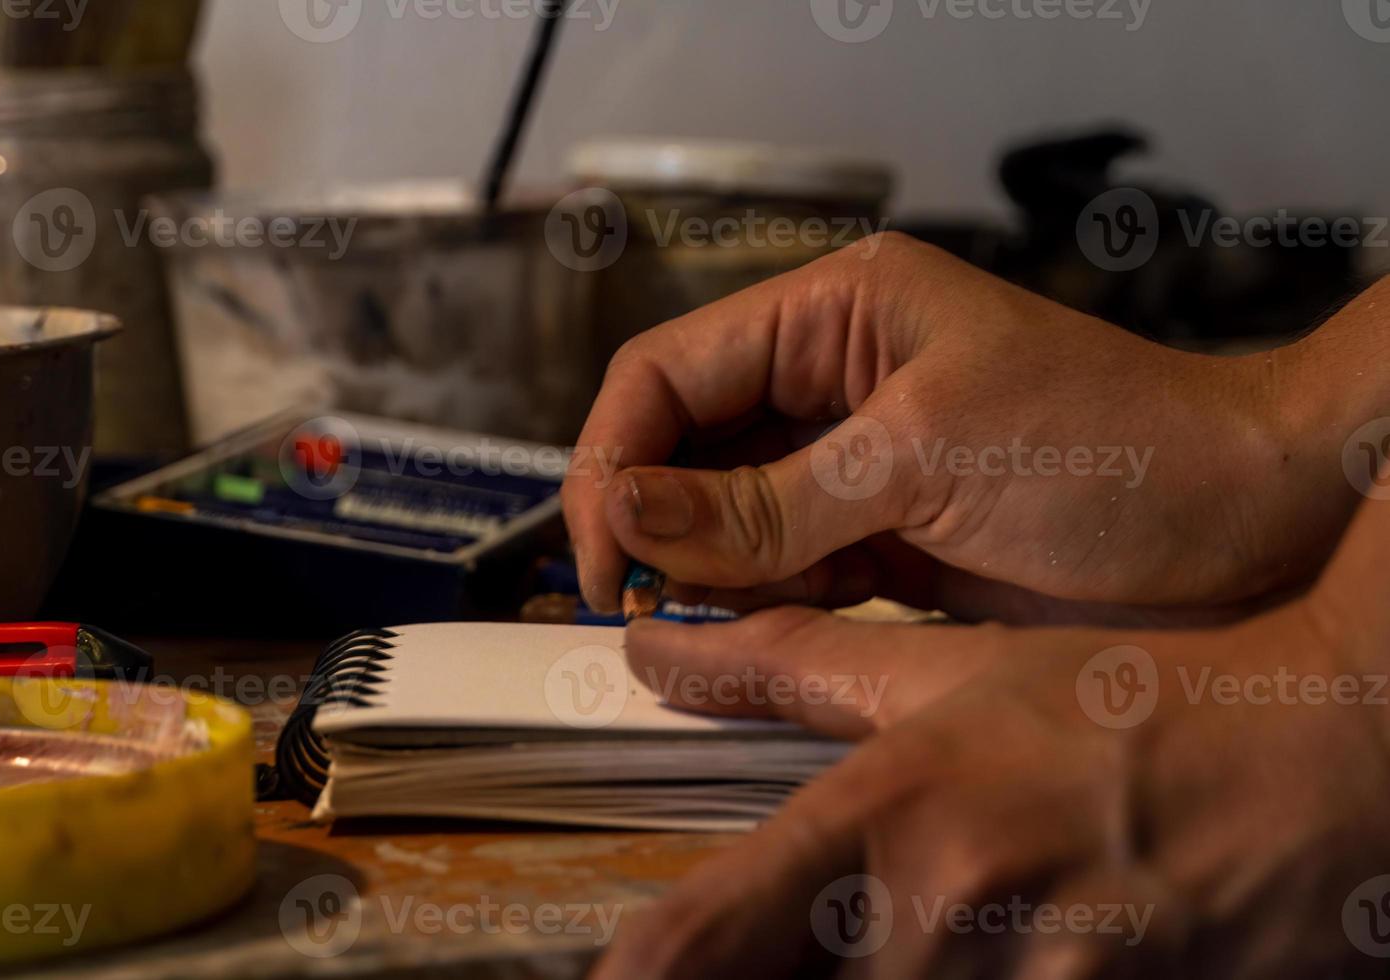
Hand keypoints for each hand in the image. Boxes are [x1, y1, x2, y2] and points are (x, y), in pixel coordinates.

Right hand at [563, 234, 1371, 623]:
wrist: (1250, 525)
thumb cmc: (1122, 449)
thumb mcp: (923, 460)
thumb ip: (765, 500)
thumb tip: (623, 510)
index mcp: (836, 313)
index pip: (668, 372)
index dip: (612, 459)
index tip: (600, 555)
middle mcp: (829, 379)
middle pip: (680, 445)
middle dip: (648, 521)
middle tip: (634, 601)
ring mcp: (850, 463)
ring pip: (719, 515)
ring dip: (695, 571)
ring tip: (689, 624)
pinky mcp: (876, 535)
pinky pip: (776, 568)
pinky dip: (750, 604)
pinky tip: (746, 632)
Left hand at [592, 543, 1389, 977]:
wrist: (1312, 757)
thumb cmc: (1124, 703)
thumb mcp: (945, 667)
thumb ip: (784, 670)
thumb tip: (655, 655)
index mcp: (887, 817)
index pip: (698, 941)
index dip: (634, 977)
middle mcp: (941, 922)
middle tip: (831, 927)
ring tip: (944, 921)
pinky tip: (1010, 943)